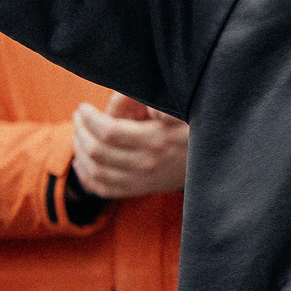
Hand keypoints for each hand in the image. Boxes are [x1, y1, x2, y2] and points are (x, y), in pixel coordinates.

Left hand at [70, 92, 189, 199]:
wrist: (211, 163)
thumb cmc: (192, 128)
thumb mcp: (180, 110)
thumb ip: (157, 101)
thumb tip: (132, 99)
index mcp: (155, 140)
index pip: (109, 132)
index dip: (89, 118)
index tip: (84, 107)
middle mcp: (146, 164)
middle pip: (98, 151)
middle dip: (81, 131)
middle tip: (78, 117)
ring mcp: (142, 181)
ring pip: (96, 172)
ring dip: (80, 152)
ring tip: (78, 134)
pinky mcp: (140, 190)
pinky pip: (104, 190)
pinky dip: (86, 178)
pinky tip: (81, 163)